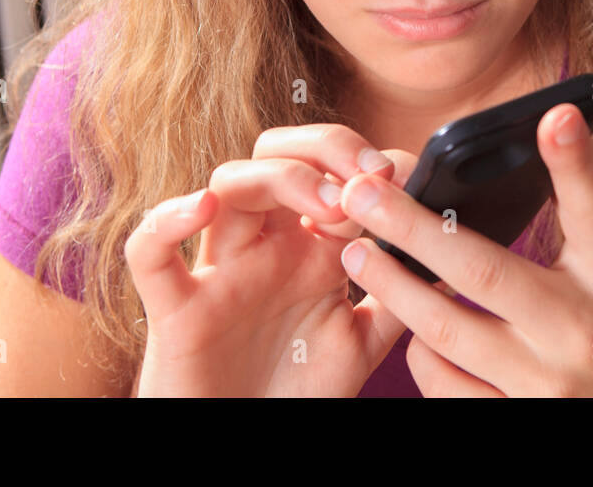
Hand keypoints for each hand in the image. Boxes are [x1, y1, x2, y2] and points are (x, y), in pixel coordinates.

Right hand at [125, 125, 417, 396]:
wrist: (249, 444)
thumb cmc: (296, 393)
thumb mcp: (362, 342)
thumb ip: (397, 296)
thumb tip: (442, 251)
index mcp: (309, 248)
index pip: (333, 172)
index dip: (369, 163)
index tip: (408, 176)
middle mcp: (265, 247)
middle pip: (278, 154)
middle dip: (326, 149)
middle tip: (370, 175)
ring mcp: (219, 271)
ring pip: (228, 183)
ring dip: (281, 176)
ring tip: (330, 204)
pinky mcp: (175, 310)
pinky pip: (150, 252)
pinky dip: (166, 221)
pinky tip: (203, 207)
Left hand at [333, 103, 592, 396]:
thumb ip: (584, 210)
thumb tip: (551, 123)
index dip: (575, 161)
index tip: (554, 116)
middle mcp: (581, 331)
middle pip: (482, 271)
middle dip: (412, 228)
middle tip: (360, 194)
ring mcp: (547, 385)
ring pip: (447, 333)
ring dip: (397, 289)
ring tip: (361, 254)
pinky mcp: (520, 421)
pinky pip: (447, 389)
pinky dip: (421, 354)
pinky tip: (413, 328)